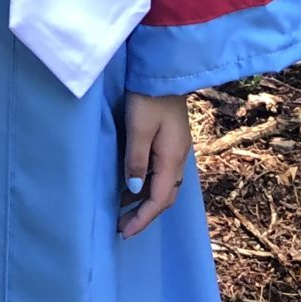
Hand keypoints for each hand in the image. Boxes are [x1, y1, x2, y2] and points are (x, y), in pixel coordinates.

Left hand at [118, 91, 191, 238]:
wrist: (164, 69)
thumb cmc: (148, 96)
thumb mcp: (138, 128)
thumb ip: (136, 161)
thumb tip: (135, 191)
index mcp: (172, 158)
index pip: (159, 199)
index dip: (143, 218)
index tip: (125, 232)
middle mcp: (178, 157)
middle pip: (165, 196)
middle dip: (145, 214)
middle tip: (122, 226)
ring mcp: (176, 148)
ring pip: (163, 184)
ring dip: (145, 200)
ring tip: (122, 210)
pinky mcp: (170, 139)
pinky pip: (160, 172)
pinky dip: (147, 184)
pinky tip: (131, 184)